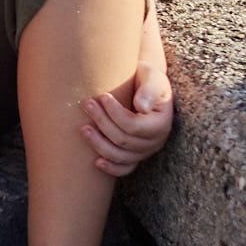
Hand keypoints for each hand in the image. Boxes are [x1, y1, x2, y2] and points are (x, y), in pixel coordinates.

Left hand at [82, 14, 173, 175]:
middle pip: (124, 140)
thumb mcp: (152, 76)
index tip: (102, 96)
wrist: (144, 83)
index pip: (134, 126)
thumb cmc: (147, 76)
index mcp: (162, 123)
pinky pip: (124, 169)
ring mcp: (145, 151)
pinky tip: (96, 162)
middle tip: (86, 103)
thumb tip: (142, 108)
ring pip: (121, 156)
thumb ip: (149, 90)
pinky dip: (111, 168)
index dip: (115, 113)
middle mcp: (156, 141)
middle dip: (102, 122)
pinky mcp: (135, 155)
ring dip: (99, 144)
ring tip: (83, 128)